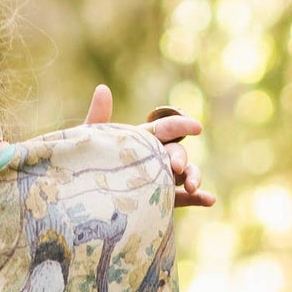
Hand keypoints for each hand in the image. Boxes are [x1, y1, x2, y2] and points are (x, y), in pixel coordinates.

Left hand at [84, 84, 214, 207]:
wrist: (81, 203)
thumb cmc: (82, 167)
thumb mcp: (89, 144)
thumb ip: (98, 119)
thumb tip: (102, 88)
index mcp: (140, 140)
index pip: (164, 129)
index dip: (180, 126)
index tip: (196, 127)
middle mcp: (153, 157)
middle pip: (176, 153)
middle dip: (180, 158)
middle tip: (175, 168)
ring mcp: (160, 179)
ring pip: (185, 174)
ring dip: (194, 177)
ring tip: (193, 187)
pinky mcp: (163, 201)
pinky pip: (183, 199)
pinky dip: (198, 198)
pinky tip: (210, 201)